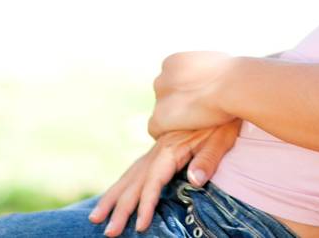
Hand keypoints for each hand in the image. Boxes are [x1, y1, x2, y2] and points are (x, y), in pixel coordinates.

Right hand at [87, 122, 238, 235]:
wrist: (220, 94)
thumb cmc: (223, 120)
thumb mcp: (221, 138)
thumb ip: (207, 160)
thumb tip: (195, 181)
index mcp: (170, 148)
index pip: (153, 182)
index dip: (146, 204)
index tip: (140, 225)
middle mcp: (157, 150)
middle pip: (134, 183)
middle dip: (120, 209)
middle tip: (109, 232)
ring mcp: (156, 150)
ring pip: (128, 177)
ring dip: (112, 198)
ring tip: (95, 217)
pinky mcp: (159, 150)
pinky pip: (134, 171)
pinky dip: (121, 186)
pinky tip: (113, 196)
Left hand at [148, 51, 236, 137]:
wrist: (232, 85)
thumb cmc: (234, 74)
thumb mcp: (215, 61)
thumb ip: (205, 68)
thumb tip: (213, 71)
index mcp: (173, 62)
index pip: (171, 81)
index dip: (184, 92)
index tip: (197, 99)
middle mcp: (162, 78)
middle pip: (164, 96)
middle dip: (177, 104)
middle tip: (197, 113)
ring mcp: (159, 98)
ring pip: (160, 112)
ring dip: (173, 119)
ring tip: (193, 125)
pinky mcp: (159, 118)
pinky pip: (155, 129)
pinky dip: (167, 133)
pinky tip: (182, 135)